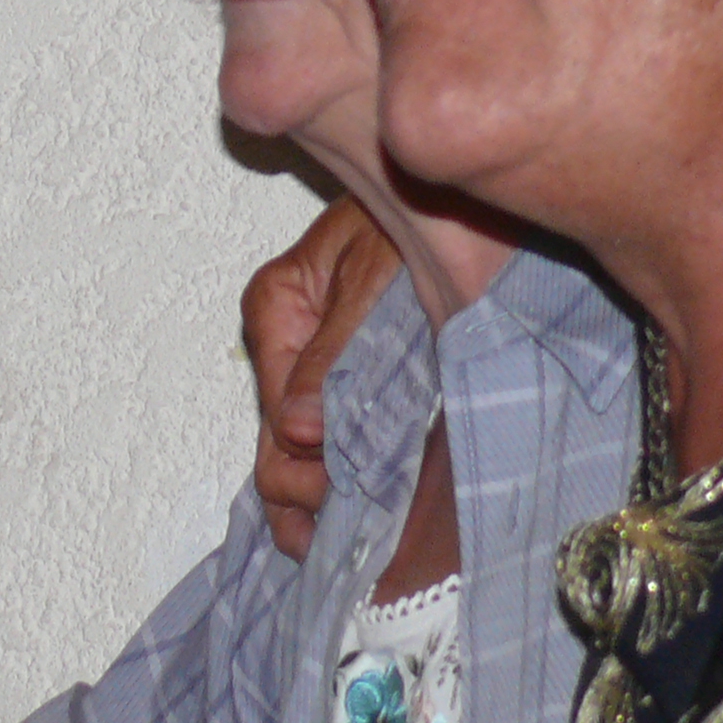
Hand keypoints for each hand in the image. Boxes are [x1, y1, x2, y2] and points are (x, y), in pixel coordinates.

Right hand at [240, 195, 401, 559]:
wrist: (447, 197)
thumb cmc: (408, 217)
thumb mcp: (372, 275)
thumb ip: (336, 351)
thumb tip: (300, 432)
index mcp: (277, 309)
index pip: (275, 413)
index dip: (307, 463)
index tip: (349, 488)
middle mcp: (285, 343)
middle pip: (277, 444)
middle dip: (310, 488)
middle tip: (360, 514)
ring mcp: (314, 366)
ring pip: (299, 454)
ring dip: (328, 492)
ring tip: (366, 525)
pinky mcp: (349, 380)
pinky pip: (334, 440)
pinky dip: (346, 476)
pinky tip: (366, 512)